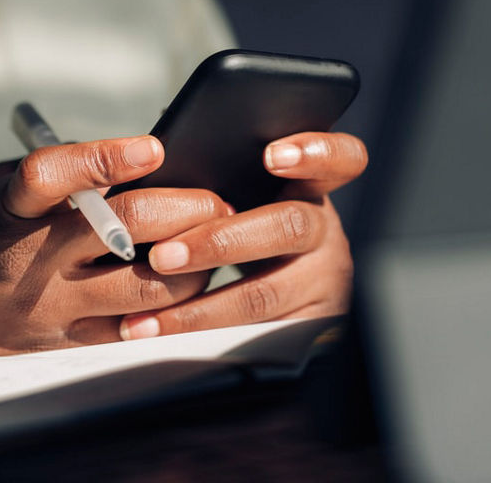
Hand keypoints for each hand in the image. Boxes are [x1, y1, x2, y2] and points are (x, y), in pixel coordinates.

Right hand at [0, 135, 228, 354]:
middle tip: (218, 201)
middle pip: (128, 228)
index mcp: (9, 208)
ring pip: (149, 289)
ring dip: (194, 263)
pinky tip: (187, 291)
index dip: (107, 157)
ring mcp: (49, 308)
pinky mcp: (62, 345)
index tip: (153, 147)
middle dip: (189, 209)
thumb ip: (61, 177)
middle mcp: (30, 258)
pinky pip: (135, 331)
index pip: (53, 174)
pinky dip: (170, 309)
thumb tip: (144, 165)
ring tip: (211, 246)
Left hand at [118, 132, 367, 339]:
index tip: (272, 156)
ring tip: (149, 313)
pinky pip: (254, 337)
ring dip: (200, 306)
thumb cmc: (248, 229)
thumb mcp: (249, 199)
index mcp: (312, 189)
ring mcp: (323, 283)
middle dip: (221, 242)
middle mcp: (324, 233)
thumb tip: (163, 165)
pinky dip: (202, 337)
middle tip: (165, 255)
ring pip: (265, 294)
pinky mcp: (309, 328)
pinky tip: (163, 334)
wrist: (276, 293)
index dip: (314, 153)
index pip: (341, 159)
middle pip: (289, 226)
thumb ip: (223, 181)